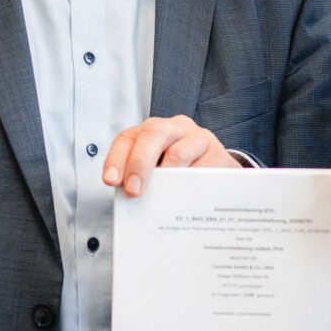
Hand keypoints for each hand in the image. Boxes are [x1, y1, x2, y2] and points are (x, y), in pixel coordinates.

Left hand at [102, 114, 238, 197]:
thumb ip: (143, 179)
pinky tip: (187, 197)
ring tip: (162, 196)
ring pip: (179, 151)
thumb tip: (131, 202)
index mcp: (152, 131)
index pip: (128, 138)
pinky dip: (192, 183)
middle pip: (153, 134)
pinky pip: (203, 168)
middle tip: (134, 190)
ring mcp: (198, 138)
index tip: (111, 180)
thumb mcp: (158, 171)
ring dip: (167, 175)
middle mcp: (174, 128)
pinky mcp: (218, 154)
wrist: (218, 172)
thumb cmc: (180, 172)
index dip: (116, 158)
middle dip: (139, 163)